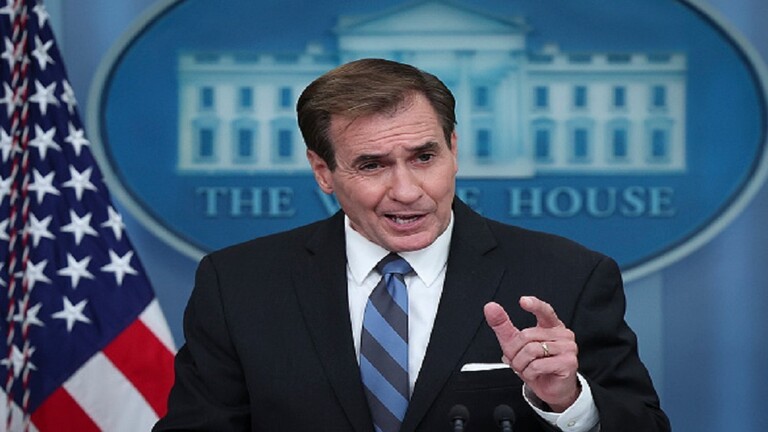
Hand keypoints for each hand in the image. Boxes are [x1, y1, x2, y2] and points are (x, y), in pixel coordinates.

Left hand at [483, 297, 579, 411]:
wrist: (551, 389)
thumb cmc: (536, 365)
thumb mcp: (515, 344)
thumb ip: (503, 326)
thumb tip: (491, 307)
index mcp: (551, 325)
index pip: (544, 310)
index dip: (534, 305)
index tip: (523, 301)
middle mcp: (562, 333)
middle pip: (526, 336)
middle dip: (515, 352)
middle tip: (518, 361)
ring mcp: (568, 347)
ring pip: (531, 351)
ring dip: (521, 364)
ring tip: (527, 368)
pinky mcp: (568, 362)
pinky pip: (537, 365)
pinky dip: (529, 373)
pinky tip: (535, 374)